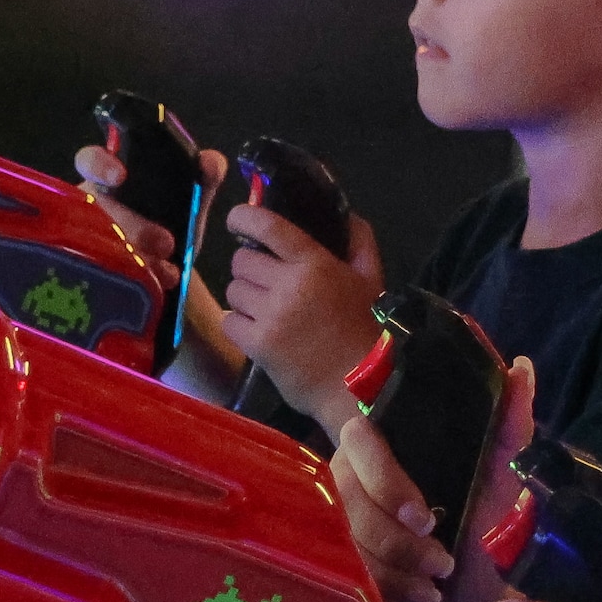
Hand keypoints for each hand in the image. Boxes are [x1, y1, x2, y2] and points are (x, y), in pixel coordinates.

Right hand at [72, 139, 225, 294]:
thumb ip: (205, 179)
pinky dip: (137, 277)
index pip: (91, 161)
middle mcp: (92, 206)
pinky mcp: (95, 268)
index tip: (119, 177)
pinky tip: (160, 281)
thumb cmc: (171, 220)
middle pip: (94, 209)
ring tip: (168, 269)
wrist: (170, 265)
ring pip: (100, 244)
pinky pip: (107, 272)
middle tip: (166, 242)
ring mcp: (89, 238)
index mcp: (112, 178)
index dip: (99, 165)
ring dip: (137, 256)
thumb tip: (212, 162)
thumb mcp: (190, 201)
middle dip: (130, 225)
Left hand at [217, 202, 386, 421]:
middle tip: (265, 281)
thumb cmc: (366, 329)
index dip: (244, 217)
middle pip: (241, 260)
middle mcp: (289, 285)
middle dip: (250, 268)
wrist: (360, 385)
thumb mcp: (371, 279)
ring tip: (264, 309)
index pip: (268, 226)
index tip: (235, 219)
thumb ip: (359, 242)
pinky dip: (239, 324)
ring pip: (233, 290)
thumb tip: (345, 215)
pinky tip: (258, 330)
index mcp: (315, 264)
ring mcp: (271, 316)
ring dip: (245, 297)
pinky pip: (229, 321)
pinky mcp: (258, 344)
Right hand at [332, 355, 532, 601]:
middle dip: (398, 543)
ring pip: (343, 544)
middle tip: (443, 565)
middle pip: (348, 500)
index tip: (426, 519)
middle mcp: (349, 478)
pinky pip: (337, 579)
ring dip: (394, 575)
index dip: (386, 480)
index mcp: (385, 447)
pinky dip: (378, 597)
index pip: (359, 438)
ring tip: (433, 594)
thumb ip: (510, 425)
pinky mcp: (331, 567)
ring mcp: (333, 523)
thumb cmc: (485, 530)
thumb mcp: (502, 478)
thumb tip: (521, 367)